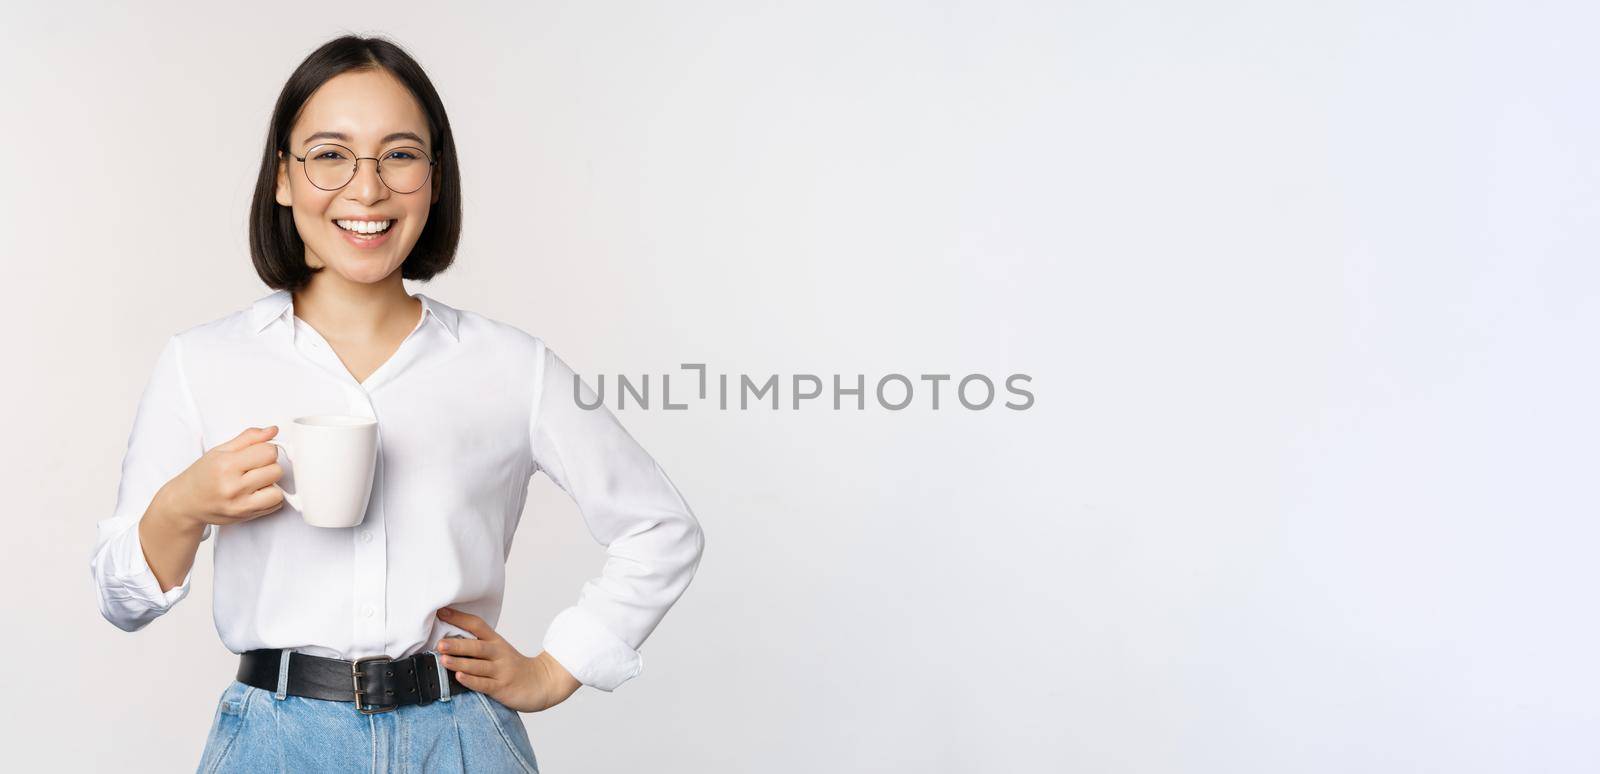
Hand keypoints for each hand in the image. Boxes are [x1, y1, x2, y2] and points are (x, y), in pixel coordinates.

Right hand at [161, 426, 286, 530]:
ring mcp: (240, 504)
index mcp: (226, 465)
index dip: (266, 449)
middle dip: (269, 466)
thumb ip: (249, 438)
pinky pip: (275, 505)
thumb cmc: (202, 476)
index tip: (258, 453)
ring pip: (278, 491)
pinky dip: (270, 498)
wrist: (185, 502)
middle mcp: (233, 486)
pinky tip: (254, 493)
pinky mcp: (245, 516)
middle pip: (276, 470)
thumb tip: (273, 430)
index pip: (268, 452)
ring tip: (254, 482)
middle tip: (254, 468)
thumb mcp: (220, 450)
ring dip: (271, 485)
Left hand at [435, 607, 581, 712]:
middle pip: (477, 647)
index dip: (460, 618)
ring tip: (443, 659)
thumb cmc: (514, 667)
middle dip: (457, 645)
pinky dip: (471, 681)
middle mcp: (499, 654)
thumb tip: (448, 640)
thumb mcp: (500, 650)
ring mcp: (501, 671)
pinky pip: (485, 684)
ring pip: (478, 666)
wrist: (542, 682)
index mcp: (496, 641)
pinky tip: (459, 678)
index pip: (477, 625)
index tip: (442, 612)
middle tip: (440, 643)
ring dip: (460, 663)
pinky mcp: (502, 688)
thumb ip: (478, 646)